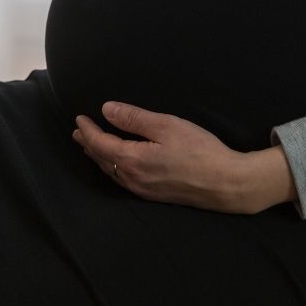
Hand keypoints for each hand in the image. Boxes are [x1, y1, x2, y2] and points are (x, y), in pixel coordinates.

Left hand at [72, 101, 297, 214]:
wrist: (227, 184)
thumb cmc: (200, 151)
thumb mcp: (166, 126)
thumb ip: (134, 118)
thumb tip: (106, 109)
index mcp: (132, 160)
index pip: (99, 143)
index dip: (87, 130)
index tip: (79, 117)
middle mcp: (132, 179)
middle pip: (102, 159)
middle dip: (88, 144)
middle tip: (78, 132)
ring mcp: (142, 190)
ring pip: (111, 172)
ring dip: (99, 156)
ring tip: (90, 146)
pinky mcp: (153, 195)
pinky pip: (122, 180)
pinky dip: (112, 167)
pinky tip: (115, 163)